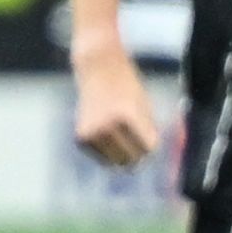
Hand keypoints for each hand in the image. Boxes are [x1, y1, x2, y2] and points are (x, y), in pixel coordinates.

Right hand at [70, 45, 161, 169]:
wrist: (98, 69)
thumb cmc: (126, 86)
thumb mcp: (144, 106)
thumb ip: (147, 133)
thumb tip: (141, 162)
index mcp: (128, 117)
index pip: (148, 148)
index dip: (150, 145)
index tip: (147, 136)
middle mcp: (108, 126)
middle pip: (129, 158)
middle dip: (136, 154)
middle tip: (133, 139)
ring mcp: (92, 133)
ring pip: (113, 161)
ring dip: (119, 153)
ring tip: (118, 133)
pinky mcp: (81, 137)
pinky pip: (100, 155)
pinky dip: (105, 150)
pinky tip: (105, 131)